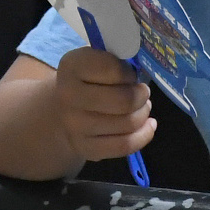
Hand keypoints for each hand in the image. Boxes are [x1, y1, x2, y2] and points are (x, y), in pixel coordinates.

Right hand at [50, 46, 155, 167]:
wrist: (61, 111)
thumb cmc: (86, 81)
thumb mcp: (93, 61)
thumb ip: (114, 61)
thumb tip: (140, 75)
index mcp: (72, 66)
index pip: (113, 69)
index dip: (129, 72)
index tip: (129, 75)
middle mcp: (69, 95)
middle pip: (124, 100)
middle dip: (141, 95)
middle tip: (142, 92)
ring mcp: (76, 125)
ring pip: (128, 123)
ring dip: (143, 113)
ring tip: (142, 107)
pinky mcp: (86, 148)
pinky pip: (125, 145)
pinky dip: (144, 135)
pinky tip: (148, 125)